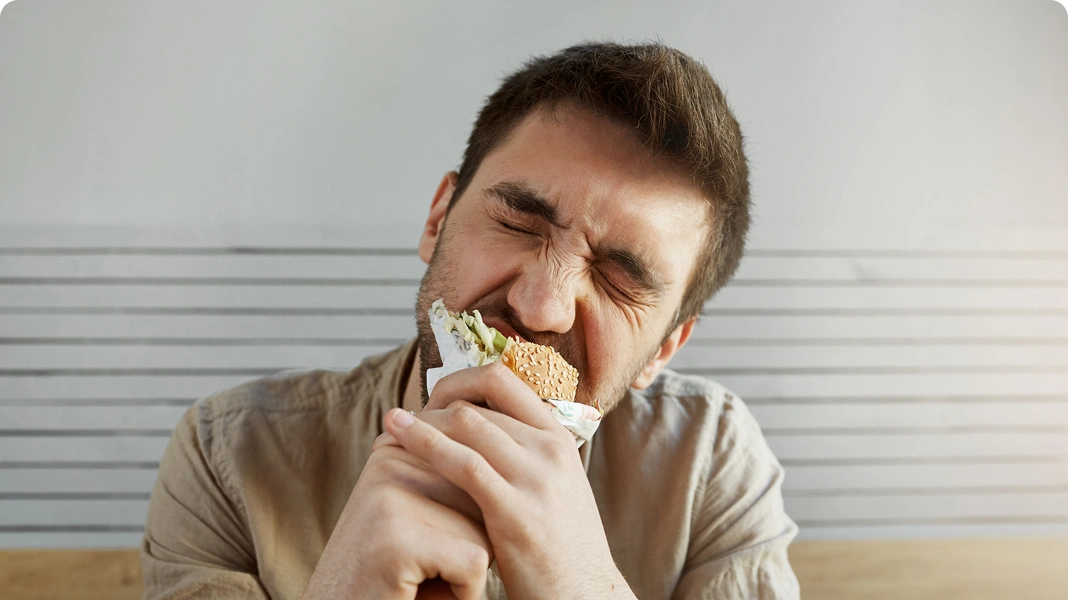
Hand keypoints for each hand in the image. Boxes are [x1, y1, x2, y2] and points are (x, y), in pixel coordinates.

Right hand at [300, 443, 491, 599]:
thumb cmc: (389, 576)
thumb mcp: (414, 514)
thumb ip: (446, 476)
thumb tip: (488, 432)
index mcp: (397, 447)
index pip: (477, 470)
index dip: (466, 519)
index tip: (420, 538)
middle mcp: (391, 461)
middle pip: (484, 497)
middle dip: (468, 542)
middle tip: (417, 563)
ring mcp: (391, 496)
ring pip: (484, 530)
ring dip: (464, 568)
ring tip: (416, 577)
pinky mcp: (397, 538)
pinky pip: (473, 564)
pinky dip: (462, 592)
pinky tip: (419, 594)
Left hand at [378, 362, 634, 598]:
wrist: (583, 597)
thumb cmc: (561, 550)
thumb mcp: (555, 488)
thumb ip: (526, 456)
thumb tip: (483, 431)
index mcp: (558, 439)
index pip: (504, 381)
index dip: (460, 380)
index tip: (433, 395)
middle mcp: (549, 450)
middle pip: (477, 403)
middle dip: (432, 406)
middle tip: (403, 417)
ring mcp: (536, 478)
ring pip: (466, 424)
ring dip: (421, 422)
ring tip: (391, 425)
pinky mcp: (515, 511)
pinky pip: (463, 465)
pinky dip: (425, 446)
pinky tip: (398, 443)